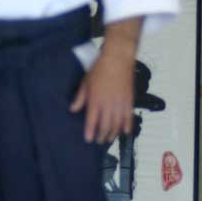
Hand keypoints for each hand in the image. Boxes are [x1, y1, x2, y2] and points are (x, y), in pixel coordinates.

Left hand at [69, 16, 141, 143]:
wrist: (117, 59)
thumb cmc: (99, 69)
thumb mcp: (85, 82)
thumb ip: (80, 98)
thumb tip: (73, 109)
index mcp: (95, 101)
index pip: (91, 122)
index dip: (90, 132)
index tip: (88, 139)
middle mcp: (107, 105)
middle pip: (105, 126)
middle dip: (102, 136)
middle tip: (99, 141)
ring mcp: (119, 104)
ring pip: (117, 125)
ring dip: (113, 134)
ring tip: (109, 139)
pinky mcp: (129, 101)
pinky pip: (128, 118)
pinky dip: (127, 127)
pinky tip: (124, 132)